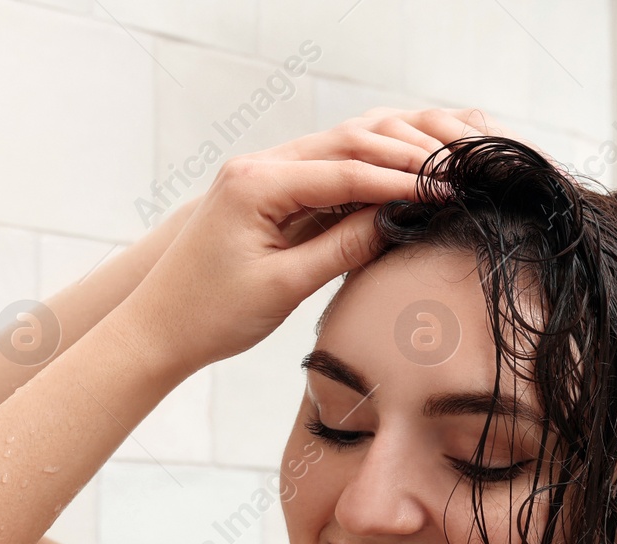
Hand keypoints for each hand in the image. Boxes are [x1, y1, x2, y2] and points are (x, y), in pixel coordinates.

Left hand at [112, 109, 496, 374]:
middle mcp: (258, 165)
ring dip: (389, 159)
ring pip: (340, 150)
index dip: (404, 183)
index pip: (348, 171)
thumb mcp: (286, 286)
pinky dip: (366, 176)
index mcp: (256, 184)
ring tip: (439, 172)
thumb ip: (343, 248)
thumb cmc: (213, 314)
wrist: (159, 327)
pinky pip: (326, 172)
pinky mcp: (269, 192)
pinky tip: (401, 186)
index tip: (450, 193)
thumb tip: (398, 220)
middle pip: (348, 143)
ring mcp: (262, 173)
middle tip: (457, 174)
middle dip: (405, 157)